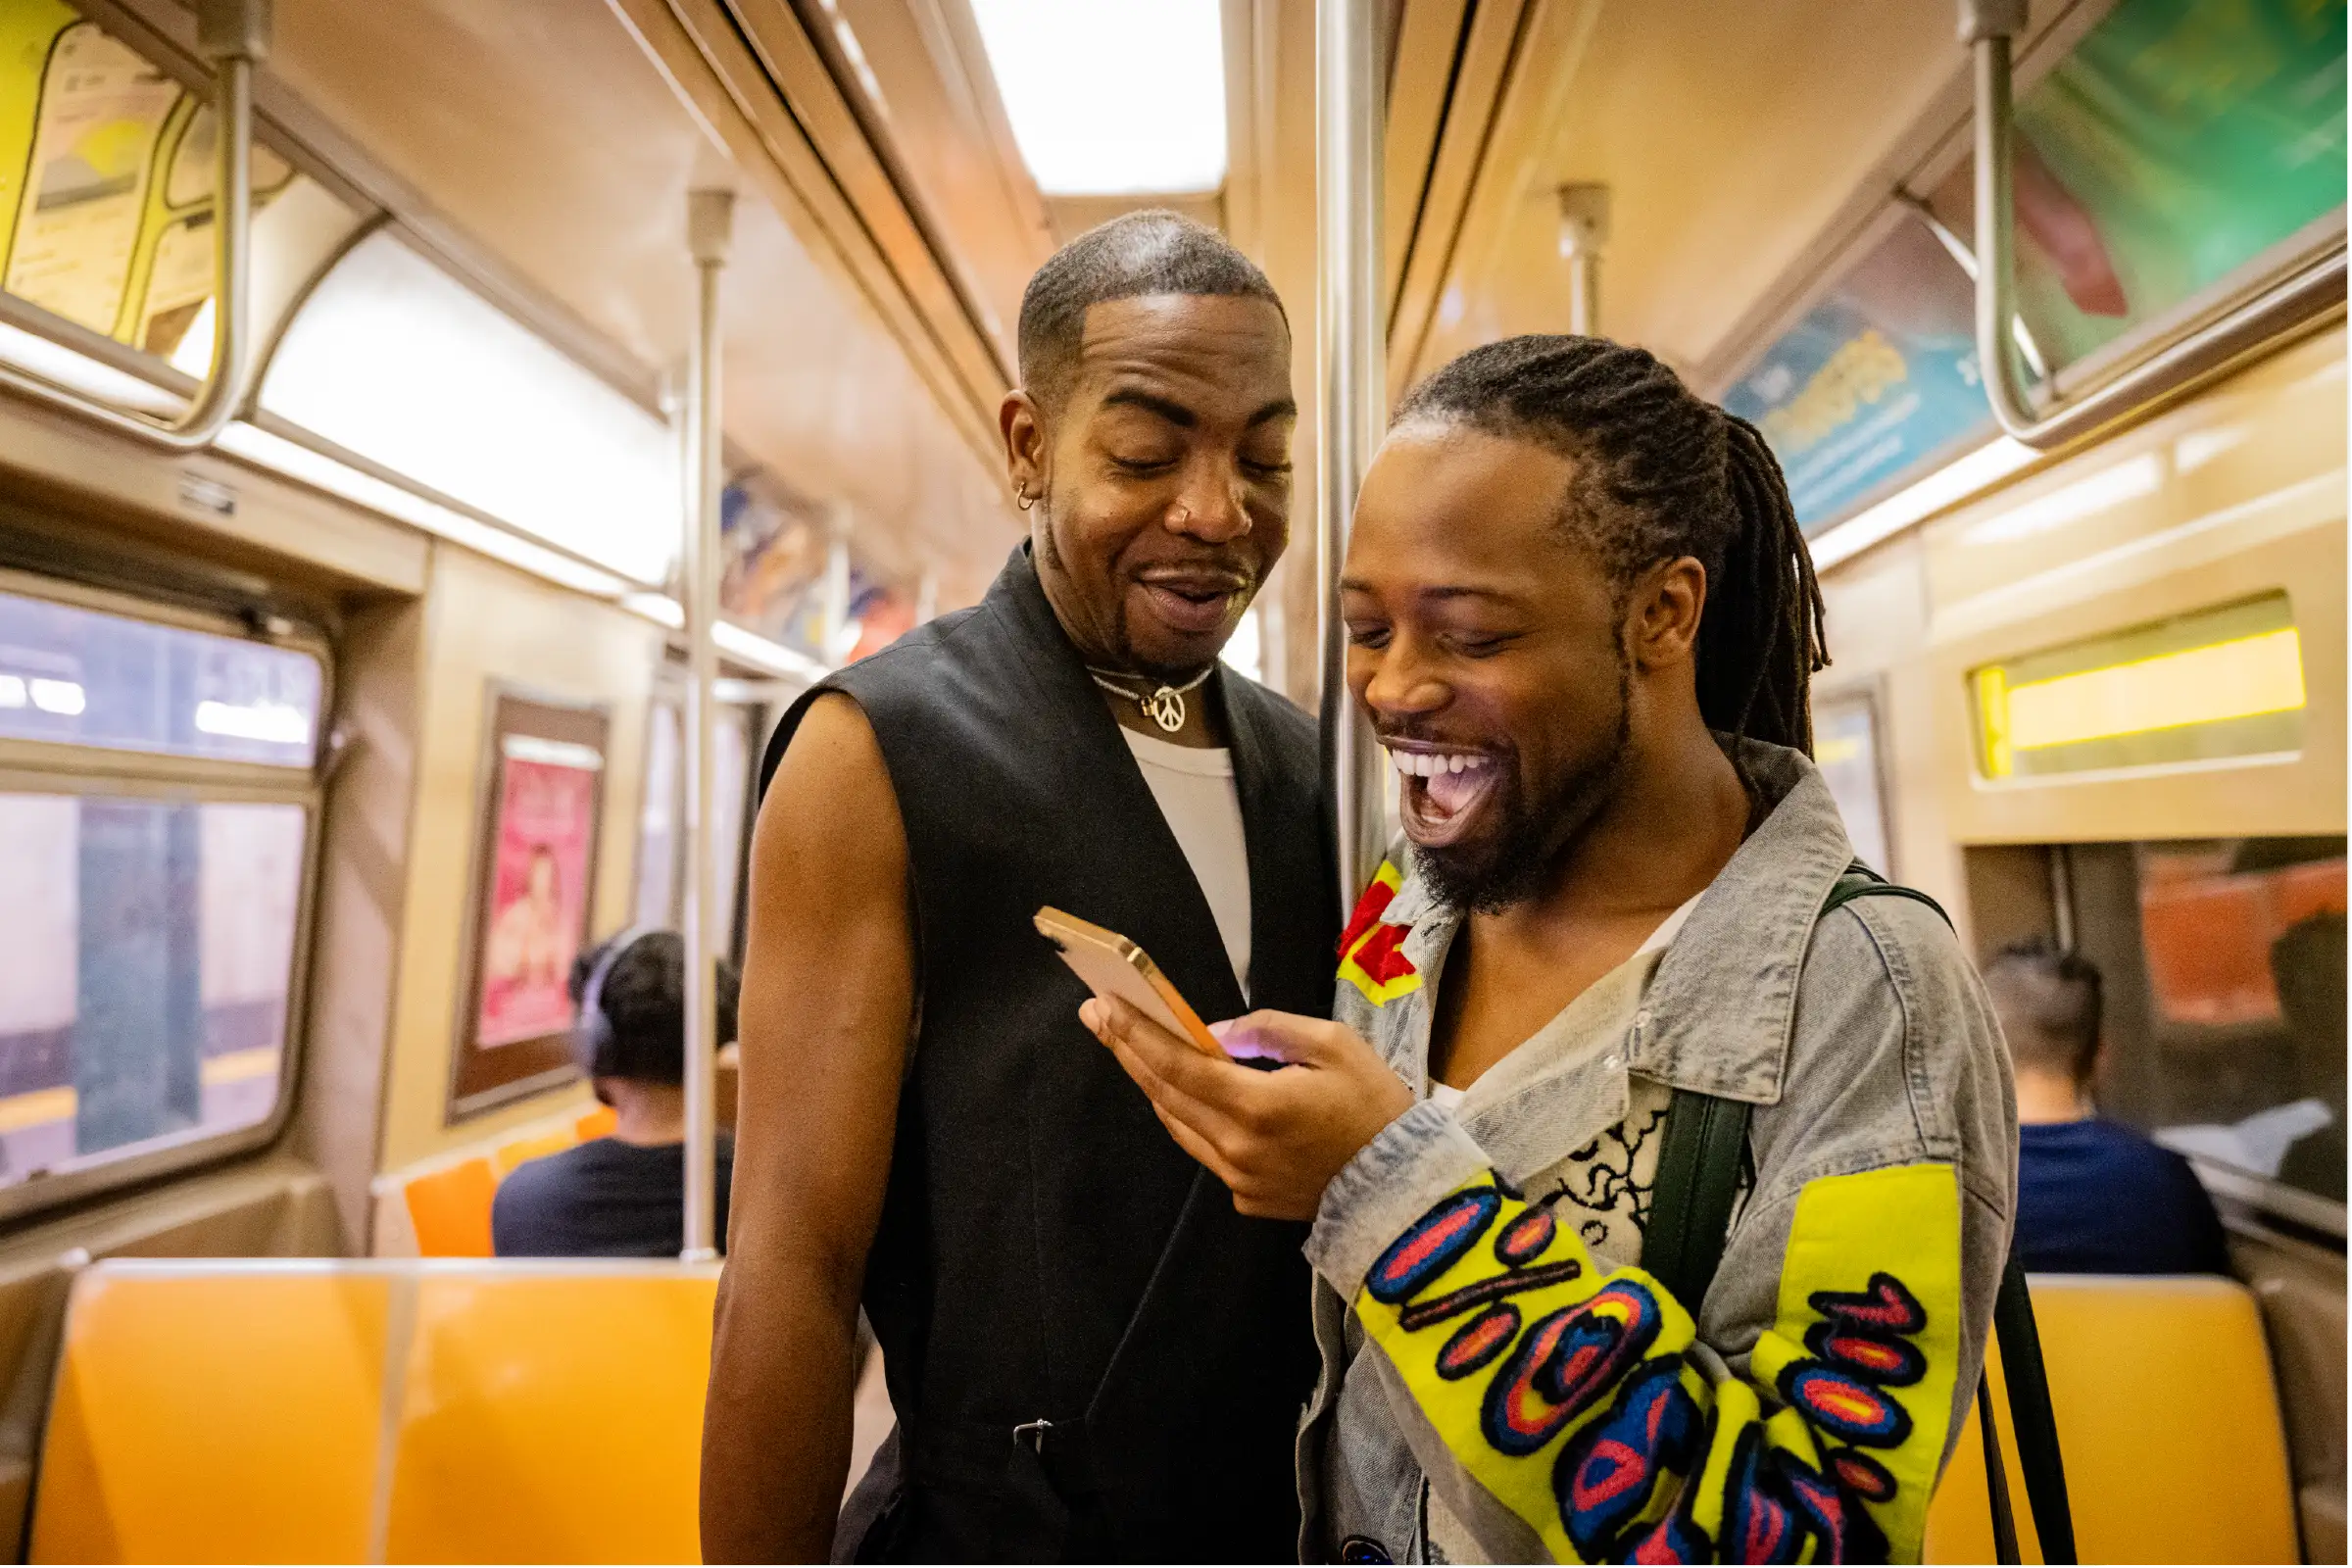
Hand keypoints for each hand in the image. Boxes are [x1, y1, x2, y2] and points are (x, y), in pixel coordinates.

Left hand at [1079, 998, 1414, 1220]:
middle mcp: (1237, 1148)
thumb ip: (1269, 1030)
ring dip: (1155, 1084)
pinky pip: (1206, 1151)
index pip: (1178, 1065)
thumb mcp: (1335, 1045)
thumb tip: (1215, 1034)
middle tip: (1097, 1016)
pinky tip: (1189, 1095)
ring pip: (1178, 1125)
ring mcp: (1239, 1179)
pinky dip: (1192, 1118)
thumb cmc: (1376, 1107)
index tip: (1103, 1007)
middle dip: (1128, 1051)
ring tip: (1132, 1048)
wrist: (1405, 1187)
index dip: (1136, 1034)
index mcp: (1258, 1106)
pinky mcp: (1247, 1198)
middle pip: (1165, 1094)